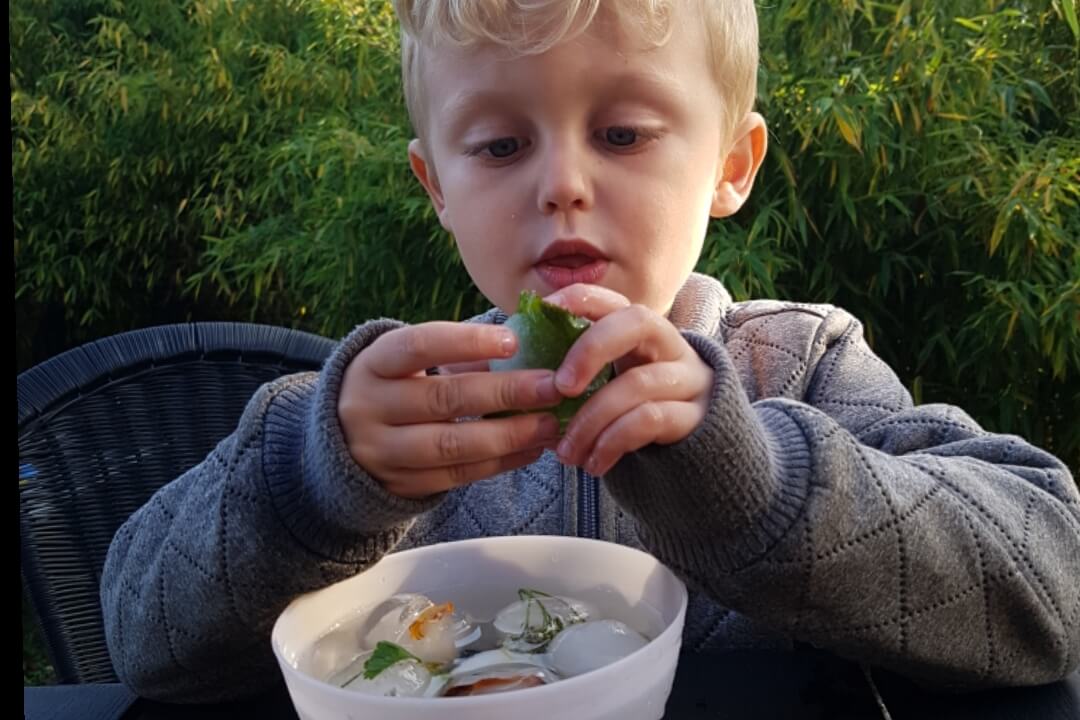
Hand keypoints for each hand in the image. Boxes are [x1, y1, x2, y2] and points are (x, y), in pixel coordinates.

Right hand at [338, 322, 563, 497]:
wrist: (342, 440)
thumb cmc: (394, 387)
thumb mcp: (406, 363)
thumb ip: (456, 354)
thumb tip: (528, 346)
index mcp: (373, 363)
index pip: (419, 345)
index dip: (467, 342)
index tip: (513, 340)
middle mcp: (370, 406)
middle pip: (443, 399)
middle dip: (505, 393)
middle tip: (552, 386)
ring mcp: (382, 451)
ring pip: (452, 445)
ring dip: (509, 435)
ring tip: (549, 424)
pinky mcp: (401, 484)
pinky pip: (457, 476)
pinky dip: (500, 463)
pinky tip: (531, 449)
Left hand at [546, 285, 712, 475]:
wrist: (695, 459)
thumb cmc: (635, 416)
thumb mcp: (610, 386)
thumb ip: (578, 375)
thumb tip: (519, 376)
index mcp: (642, 332)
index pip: (613, 300)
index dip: (578, 299)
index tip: (544, 315)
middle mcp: (671, 345)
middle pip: (638, 322)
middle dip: (590, 348)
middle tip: (559, 388)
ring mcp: (689, 379)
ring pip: (636, 383)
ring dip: (590, 421)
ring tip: (565, 453)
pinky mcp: (696, 417)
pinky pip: (649, 420)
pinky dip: (611, 442)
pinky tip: (593, 464)